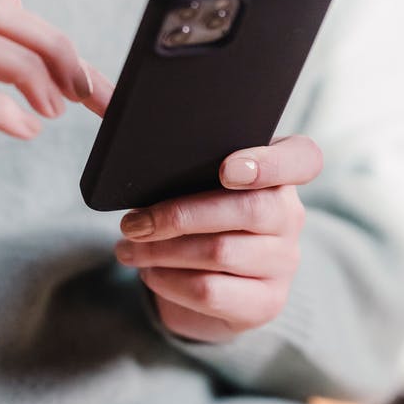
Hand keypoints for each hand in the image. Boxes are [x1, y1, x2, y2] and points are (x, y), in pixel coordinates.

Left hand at [114, 136, 322, 341]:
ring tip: (127, 246)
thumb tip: (100, 99)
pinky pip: (211, 290)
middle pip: (247, 208)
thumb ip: (161, 147)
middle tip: (132, 222)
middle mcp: (290, 217)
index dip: (270, 162)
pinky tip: (149, 272)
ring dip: (160, 250)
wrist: (209, 291)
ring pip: (220, 251)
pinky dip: (168, 280)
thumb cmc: (194, 222)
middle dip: (177, 214)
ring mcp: (282, 263)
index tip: (228, 168)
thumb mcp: (186, 183)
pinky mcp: (264, 304)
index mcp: (279, 175)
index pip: (304, 158)